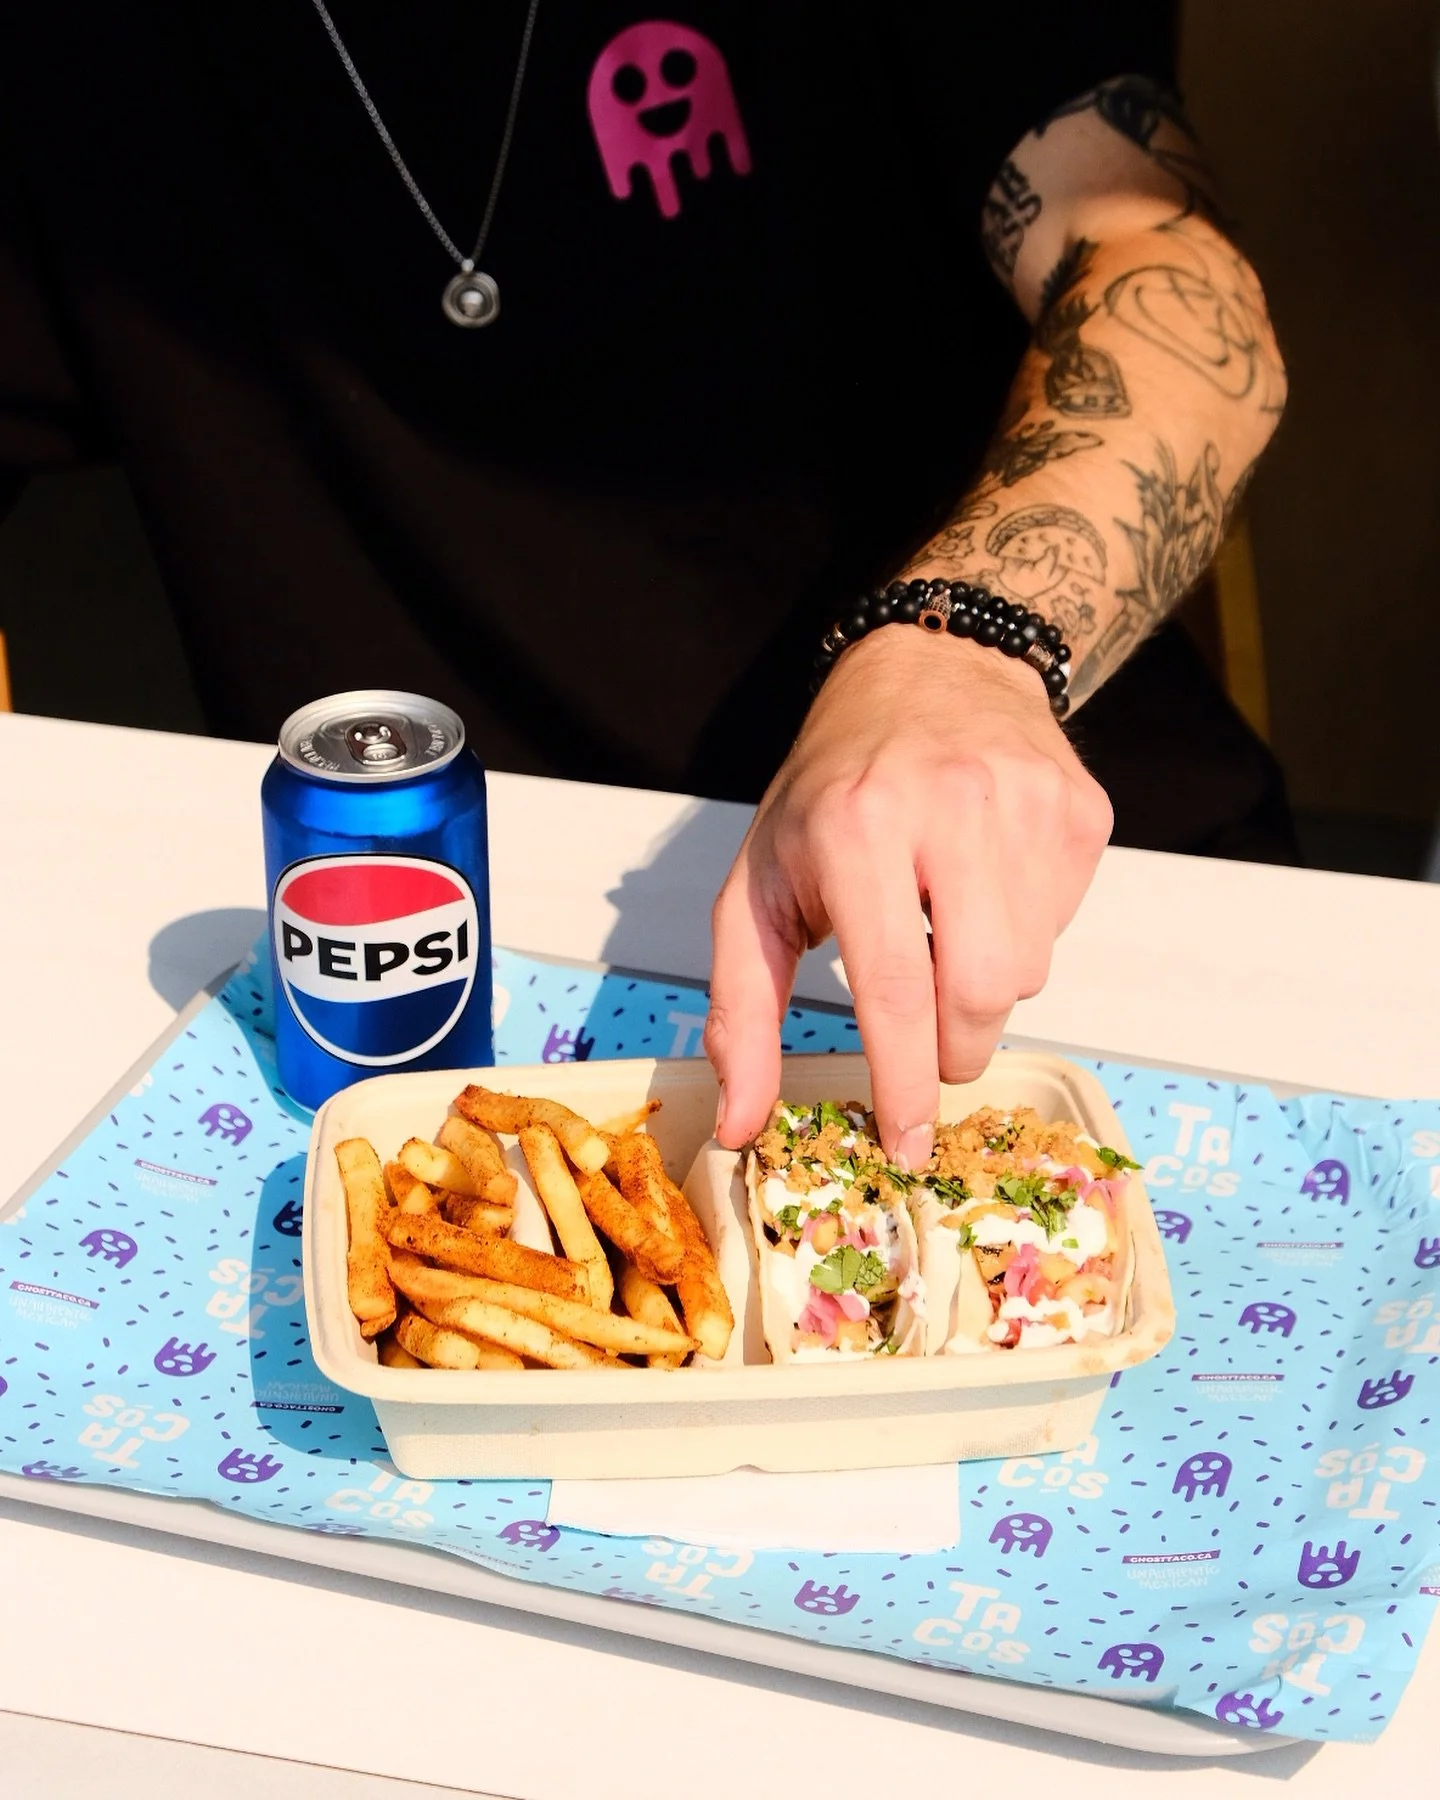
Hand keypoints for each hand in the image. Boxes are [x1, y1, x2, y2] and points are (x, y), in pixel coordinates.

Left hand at [705, 625, 1111, 1165]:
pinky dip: (1021, 935)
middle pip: (982, 991)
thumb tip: (738, 1124)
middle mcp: (952, 802)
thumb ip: (742, 1008)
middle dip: (954, 1048)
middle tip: (926, 1042)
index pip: (893, 985)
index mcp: (858, 822)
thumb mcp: (757, 883)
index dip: (903, 1080)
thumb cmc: (832, 789)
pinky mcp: (1080, 811)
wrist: (928, 670)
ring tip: (942, 932)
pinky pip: (1061, 927)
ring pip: (1031, 970)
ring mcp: (1029, 801)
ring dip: (984, 988)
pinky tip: (983, 887)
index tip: (905, 1144)